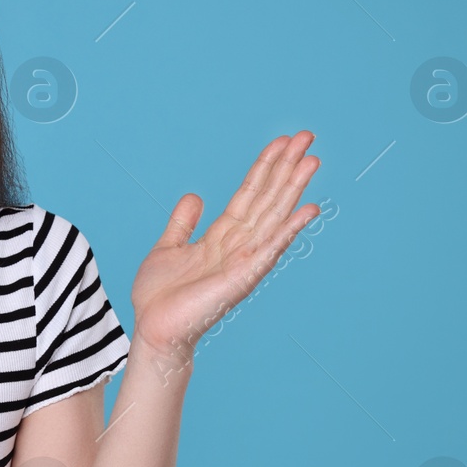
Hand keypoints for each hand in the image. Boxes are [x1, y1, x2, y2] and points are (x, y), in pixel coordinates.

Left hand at [127, 131, 321, 375]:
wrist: (154, 329)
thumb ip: (183, 223)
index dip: (265, 167)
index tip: (283, 141)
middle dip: (286, 167)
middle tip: (308, 137)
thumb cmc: (160, 296)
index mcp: (222, 237)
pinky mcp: (242, 278)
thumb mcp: (168, 248)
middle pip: (267, 198)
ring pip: (273, 216)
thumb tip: (194, 196)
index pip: (249, 194)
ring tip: (312, 161)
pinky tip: (308, 210)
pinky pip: (270, 249)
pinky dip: (289, 229)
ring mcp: (243, 260)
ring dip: (293, 189)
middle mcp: (238, 245)